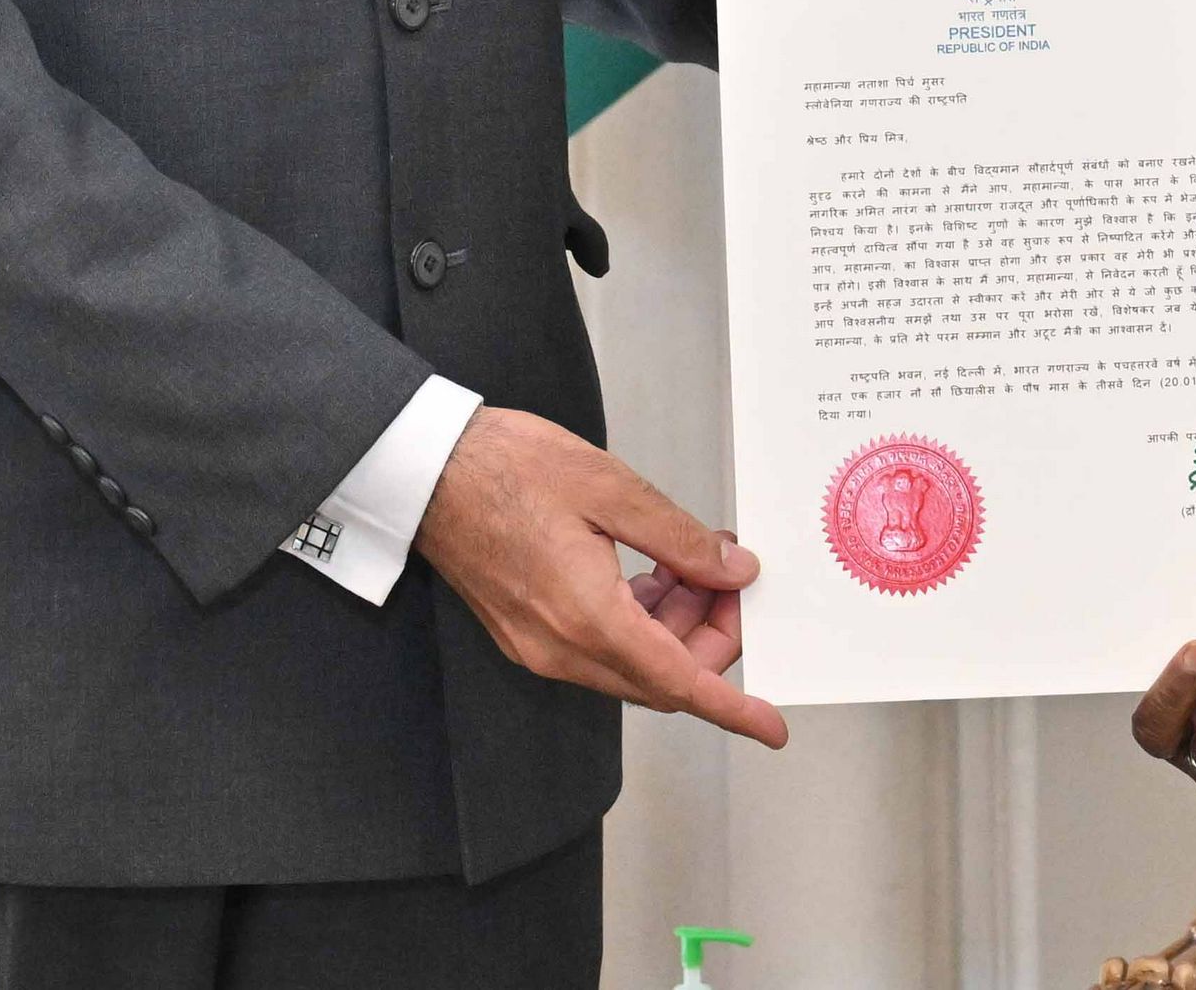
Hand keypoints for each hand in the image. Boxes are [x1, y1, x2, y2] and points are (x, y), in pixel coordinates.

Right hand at [415, 407, 788, 747]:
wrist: (426, 470)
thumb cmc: (504, 468)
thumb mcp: (610, 488)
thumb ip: (680, 538)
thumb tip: (733, 570)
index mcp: (587, 618)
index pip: (678, 682)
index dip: (731, 708)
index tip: (769, 727)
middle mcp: (561, 648)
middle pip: (661, 677)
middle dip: (709, 640)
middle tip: (732, 582)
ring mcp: (540, 646)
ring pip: (633, 663)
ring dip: (674, 627)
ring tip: (692, 561)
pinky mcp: (528, 632)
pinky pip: (601, 647)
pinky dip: (639, 621)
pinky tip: (652, 570)